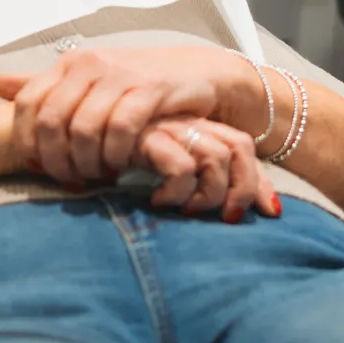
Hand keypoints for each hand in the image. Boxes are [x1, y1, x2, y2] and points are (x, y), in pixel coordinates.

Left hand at [0, 47, 263, 184]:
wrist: (197, 74)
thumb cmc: (137, 84)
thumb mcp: (87, 82)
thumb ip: (43, 85)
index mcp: (69, 63)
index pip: (27, 103)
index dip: (27, 140)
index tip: (37, 167)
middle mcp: (90, 64)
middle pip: (52, 120)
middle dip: (56, 159)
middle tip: (69, 181)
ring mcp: (120, 74)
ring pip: (84, 128)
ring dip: (87, 162)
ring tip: (96, 176)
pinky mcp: (149, 89)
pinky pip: (120, 128)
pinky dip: (115, 154)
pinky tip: (120, 165)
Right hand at [135, 116, 279, 221]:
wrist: (71, 133)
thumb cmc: (122, 156)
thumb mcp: (169, 167)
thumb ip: (211, 181)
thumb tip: (272, 211)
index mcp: (196, 126)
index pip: (243, 145)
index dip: (256, 180)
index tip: (257, 214)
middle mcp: (187, 124)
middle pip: (239, 147)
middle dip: (241, 190)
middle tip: (223, 219)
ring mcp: (168, 128)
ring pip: (215, 158)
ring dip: (207, 195)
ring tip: (183, 210)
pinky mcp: (147, 137)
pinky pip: (181, 168)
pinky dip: (177, 193)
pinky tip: (156, 201)